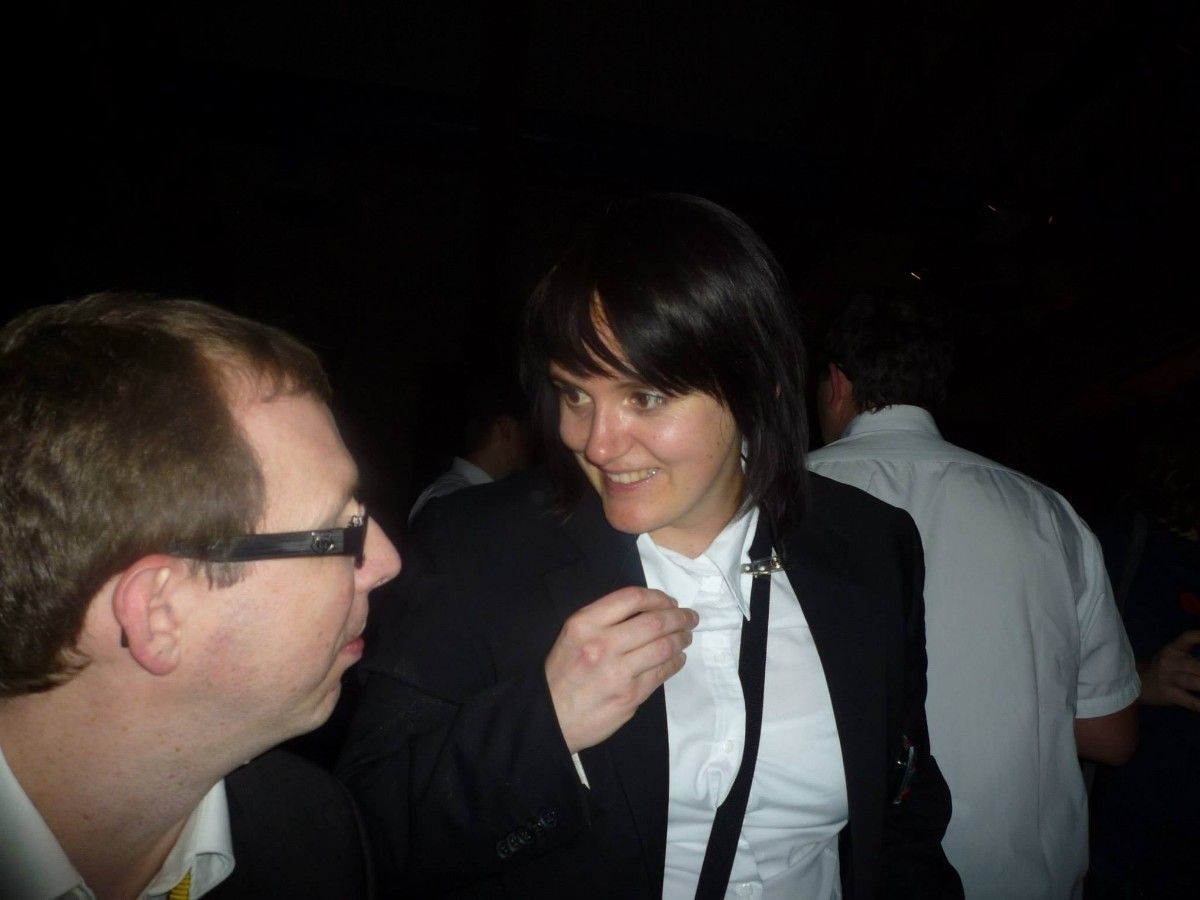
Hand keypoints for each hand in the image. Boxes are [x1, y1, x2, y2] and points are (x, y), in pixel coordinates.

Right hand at [545, 586, 698, 752]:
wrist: (550, 717)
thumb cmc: (563, 673)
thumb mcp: (573, 635)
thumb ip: (604, 620)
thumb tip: (647, 609)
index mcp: (585, 623)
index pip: (632, 598)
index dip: (659, 597)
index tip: (671, 601)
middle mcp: (602, 644)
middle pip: (655, 621)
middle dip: (679, 617)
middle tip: (690, 618)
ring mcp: (618, 672)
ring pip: (663, 647)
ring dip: (681, 639)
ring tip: (686, 636)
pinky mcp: (630, 696)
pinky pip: (661, 673)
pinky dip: (675, 662)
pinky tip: (677, 658)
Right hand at [1138, 629, 1199, 711]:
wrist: (1134, 683)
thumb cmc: (1161, 669)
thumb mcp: (1170, 657)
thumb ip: (1189, 657)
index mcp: (1172, 649)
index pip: (1188, 638)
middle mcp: (1169, 661)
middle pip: (1195, 666)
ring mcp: (1168, 678)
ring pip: (1194, 682)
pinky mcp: (1169, 694)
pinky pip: (1189, 701)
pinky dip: (1199, 705)